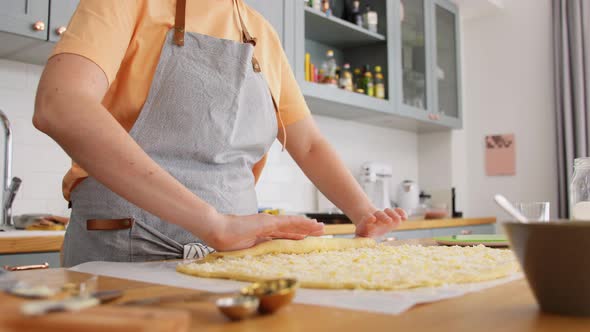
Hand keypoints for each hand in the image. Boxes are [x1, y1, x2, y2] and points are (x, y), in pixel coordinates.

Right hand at [203, 213, 324, 251]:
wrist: (218, 231)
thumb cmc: (227, 242)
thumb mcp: (246, 249)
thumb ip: (257, 250)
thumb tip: (266, 258)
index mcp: (262, 233)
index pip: (283, 235)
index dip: (296, 236)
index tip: (306, 239)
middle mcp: (267, 226)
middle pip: (291, 228)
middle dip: (307, 230)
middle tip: (321, 231)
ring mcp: (268, 222)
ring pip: (293, 224)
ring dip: (308, 226)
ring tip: (321, 227)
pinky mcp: (268, 221)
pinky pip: (288, 222)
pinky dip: (301, 223)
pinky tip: (310, 224)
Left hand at [354, 208, 406, 237]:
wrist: (370, 224)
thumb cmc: (365, 233)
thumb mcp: (360, 237)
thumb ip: (358, 241)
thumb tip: (355, 245)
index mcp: (366, 224)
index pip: (365, 220)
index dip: (367, 219)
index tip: (372, 218)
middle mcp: (376, 218)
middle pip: (378, 213)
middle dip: (383, 216)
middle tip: (388, 221)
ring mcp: (385, 216)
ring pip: (388, 211)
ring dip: (392, 214)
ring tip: (397, 220)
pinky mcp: (393, 216)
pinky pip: (398, 211)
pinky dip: (401, 213)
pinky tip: (404, 217)